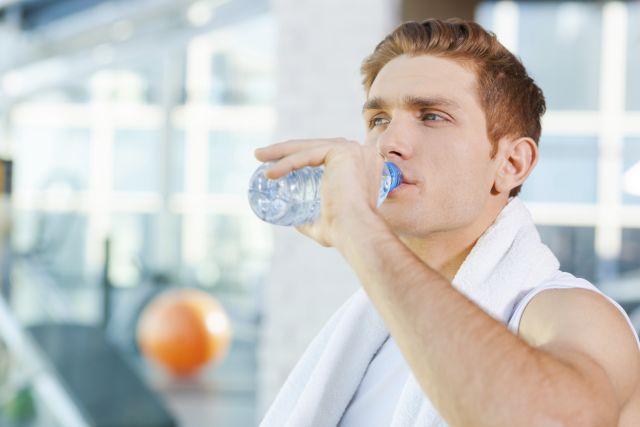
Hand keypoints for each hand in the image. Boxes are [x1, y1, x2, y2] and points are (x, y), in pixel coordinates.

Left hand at [254, 138, 385, 246]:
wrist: (355, 232)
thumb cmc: (343, 231)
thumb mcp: (325, 222)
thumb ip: (312, 220)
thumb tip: (295, 223)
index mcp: (359, 165)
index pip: (323, 154)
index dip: (297, 155)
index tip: (275, 162)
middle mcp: (360, 153)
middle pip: (315, 146)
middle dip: (285, 149)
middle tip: (261, 156)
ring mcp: (353, 150)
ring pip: (309, 147)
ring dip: (281, 151)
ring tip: (259, 157)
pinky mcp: (344, 151)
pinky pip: (308, 155)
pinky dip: (287, 163)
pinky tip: (270, 173)